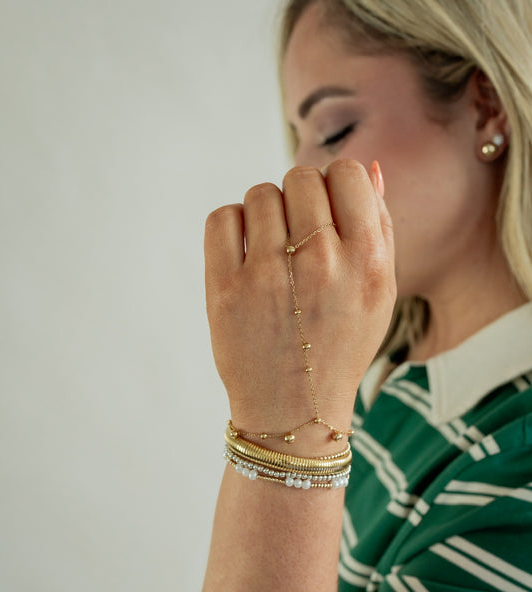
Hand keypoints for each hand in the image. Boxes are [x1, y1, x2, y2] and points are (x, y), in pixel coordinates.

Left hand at [205, 159, 395, 450]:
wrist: (293, 412)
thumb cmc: (340, 347)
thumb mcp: (380, 295)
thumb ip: (381, 228)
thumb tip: (372, 166)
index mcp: (367, 262)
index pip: (347, 173)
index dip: (335, 186)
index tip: (327, 213)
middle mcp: (320, 263)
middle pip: (301, 177)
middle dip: (300, 199)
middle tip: (298, 239)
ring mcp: (268, 276)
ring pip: (261, 194)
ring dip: (266, 214)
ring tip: (272, 252)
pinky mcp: (225, 289)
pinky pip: (223, 217)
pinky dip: (233, 227)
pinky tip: (245, 255)